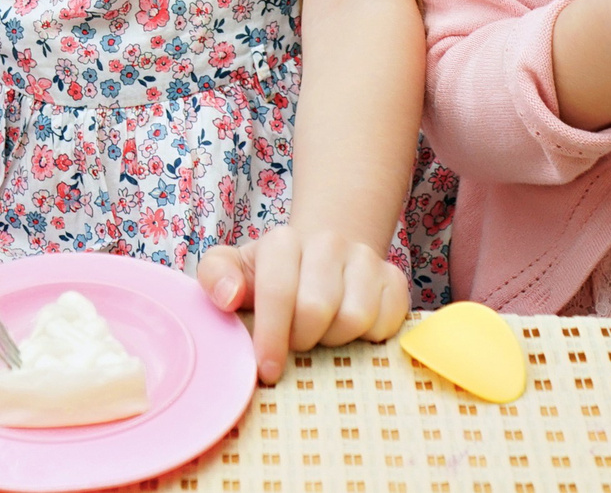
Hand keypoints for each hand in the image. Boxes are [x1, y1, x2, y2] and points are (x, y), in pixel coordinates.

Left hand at [196, 226, 409, 383]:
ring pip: (355, 318)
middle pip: (317, 310)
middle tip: (296, 341)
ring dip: (334, 339)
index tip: (268, 369)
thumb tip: (228, 297)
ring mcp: (365, 258)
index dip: (272, 336)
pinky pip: (386, 323)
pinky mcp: (394, 278)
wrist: (323, 252)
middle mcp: (327, 242)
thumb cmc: (271, 272)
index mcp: (283, 241)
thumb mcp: (233, 269)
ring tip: (321, 332)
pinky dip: (367, 337)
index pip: (277, 290)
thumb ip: (216, 277)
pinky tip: (351, 328)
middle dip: (301, 338)